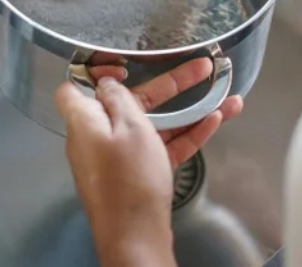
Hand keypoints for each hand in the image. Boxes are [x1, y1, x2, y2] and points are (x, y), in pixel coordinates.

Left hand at [54, 59, 243, 266]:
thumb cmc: (128, 178)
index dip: (94, 71)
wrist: (136, 236)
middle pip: (132, 102)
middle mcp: (99, 137)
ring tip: (226, 95)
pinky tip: (216, 121)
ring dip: (189, 110)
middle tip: (201, 68)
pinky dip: (187, 134)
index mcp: (85, 121)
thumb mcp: (128, 127)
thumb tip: (106, 83)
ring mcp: (122, 159)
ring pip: (156, 125)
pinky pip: (163, 147)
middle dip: (170, 84)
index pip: (75, 87)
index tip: (122, 65)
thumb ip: (119, 99)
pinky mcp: (141, 176)